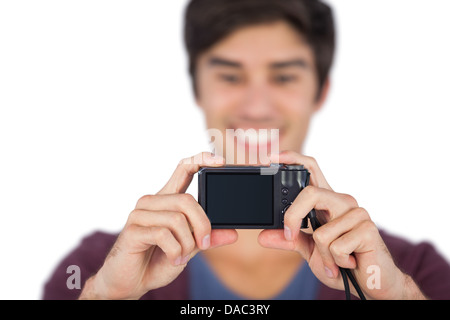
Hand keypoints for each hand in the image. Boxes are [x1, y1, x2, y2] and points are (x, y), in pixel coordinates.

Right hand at [79, 152, 237, 299]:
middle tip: (204, 244)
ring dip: (187, 243)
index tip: (221, 161)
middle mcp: (152, 202)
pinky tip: (173, 259)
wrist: (131, 282)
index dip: (201, 159)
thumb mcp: (189, 248)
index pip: (183, 169)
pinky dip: (175, 251)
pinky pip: (163, 234)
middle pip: (187, 200)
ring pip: (177, 218)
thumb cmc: (157, 261)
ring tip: (182, 256)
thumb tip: (232, 234)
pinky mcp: (132, 230)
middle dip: (202, 225)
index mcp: (166, 200)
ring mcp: (140, 214)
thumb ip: (208, 238)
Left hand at [258, 151, 425, 299]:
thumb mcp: (309, 251)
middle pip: (310, 192)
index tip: (272, 157)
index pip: (311, 169)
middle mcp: (343, 202)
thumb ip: (289, 240)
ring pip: (320, 232)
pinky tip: (350, 262)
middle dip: (293, 217)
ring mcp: (357, 213)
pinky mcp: (368, 229)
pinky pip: (336, 247)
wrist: (370, 285)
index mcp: (327, 202)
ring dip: (323, 255)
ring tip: (336, 261)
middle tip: (291, 235)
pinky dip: (336, 261)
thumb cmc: (341, 263)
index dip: (293, 158)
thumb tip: (263, 236)